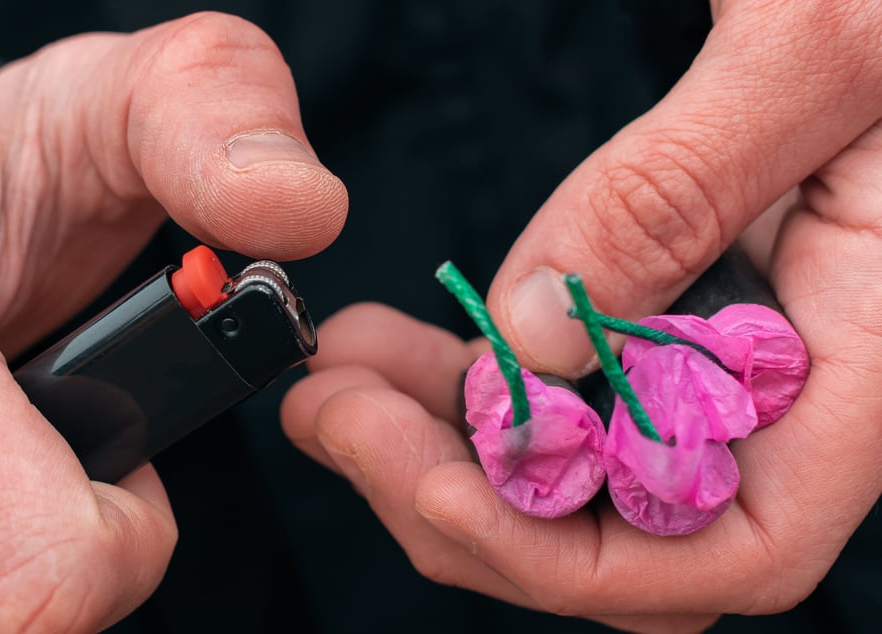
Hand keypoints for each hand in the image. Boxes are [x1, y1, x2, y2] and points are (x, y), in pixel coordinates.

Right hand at [0, 12, 346, 632]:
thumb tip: (299, 210)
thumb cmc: (32, 154)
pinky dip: (1, 570)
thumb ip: (214, 123)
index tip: (139, 468)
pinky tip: (12, 491)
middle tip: (89, 468)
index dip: (126, 541)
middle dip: (79, 558)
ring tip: (43, 472)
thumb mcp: (129, 98)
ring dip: (32, 567)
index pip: (30, 575)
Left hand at [281, 2, 880, 631]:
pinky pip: (578, 402)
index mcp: (861, 366)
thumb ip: (672, 194)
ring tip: (345, 374)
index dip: (567, 552)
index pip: (729, 547)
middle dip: (461, 496)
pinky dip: (482, 392)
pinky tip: (406, 350)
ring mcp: (732, 367)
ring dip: (448, 445)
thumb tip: (532, 337)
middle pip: (625, 531)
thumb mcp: (803, 51)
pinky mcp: (684, 326)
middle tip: (332, 413)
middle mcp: (798, 394)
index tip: (427, 488)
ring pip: (584, 474)